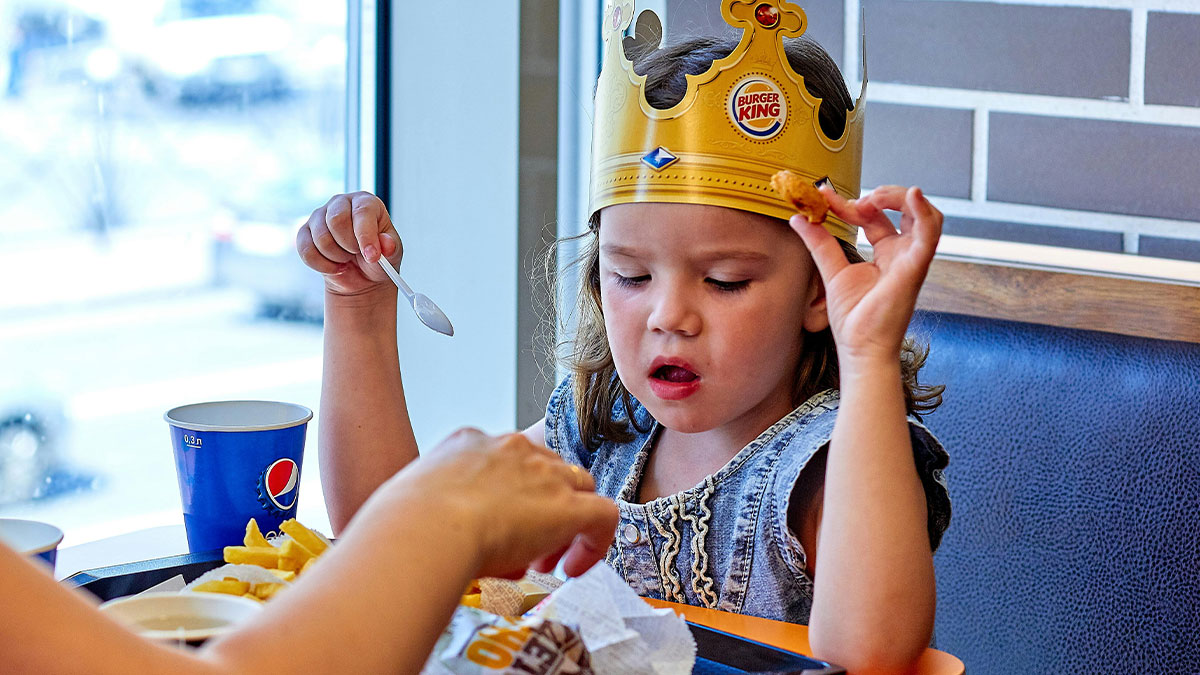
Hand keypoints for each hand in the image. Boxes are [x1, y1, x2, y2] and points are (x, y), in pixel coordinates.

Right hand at [296, 191, 401, 295]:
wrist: (361, 276)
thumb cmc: (376, 258)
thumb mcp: (391, 255)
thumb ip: (390, 248)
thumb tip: (386, 244)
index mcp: (365, 202)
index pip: (362, 211)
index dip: (366, 235)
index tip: (372, 255)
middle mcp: (341, 203)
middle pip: (337, 220)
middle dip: (349, 245)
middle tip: (357, 254)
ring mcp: (320, 216)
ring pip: (321, 238)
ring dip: (337, 257)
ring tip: (347, 258)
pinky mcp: (305, 233)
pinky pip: (306, 250)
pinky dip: (323, 265)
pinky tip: (334, 265)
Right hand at [384, 428, 618, 578]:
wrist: (424, 529)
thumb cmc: (401, 526)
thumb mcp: (409, 503)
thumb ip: (429, 511)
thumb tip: (432, 537)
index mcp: (469, 443)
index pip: (504, 462)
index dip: (506, 498)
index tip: (495, 529)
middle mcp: (511, 449)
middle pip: (546, 470)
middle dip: (539, 508)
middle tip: (524, 549)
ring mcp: (543, 474)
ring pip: (578, 487)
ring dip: (567, 524)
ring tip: (547, 562)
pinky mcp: (568, 507)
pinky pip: (604, 515)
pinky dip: (596, 541)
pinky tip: (573, 569)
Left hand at [790, 185, 941, 362]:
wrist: (860, 349)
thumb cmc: (854, 320)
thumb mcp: (831, 270)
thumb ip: (819, 242)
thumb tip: (800, 218)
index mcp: (886, 254)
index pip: (873, 217)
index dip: (850, 203)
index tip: (824, 195)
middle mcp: (902, 253)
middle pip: (902, 210)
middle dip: (879, 196)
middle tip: (851, 201)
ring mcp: (911, 259)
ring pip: (923, 214)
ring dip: (900, 197)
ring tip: (871, 199)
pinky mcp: (916, 267)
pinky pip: (930, 233)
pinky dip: (924, 211)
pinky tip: (913, 194)